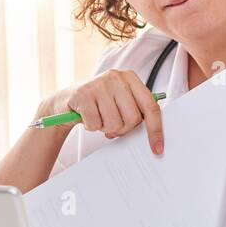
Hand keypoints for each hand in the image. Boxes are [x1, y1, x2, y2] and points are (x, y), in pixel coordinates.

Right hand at [44, 69, 163, 154]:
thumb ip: (136, 110)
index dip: (155, 130)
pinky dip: (91, 127)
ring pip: (114, 123)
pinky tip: (87, 117)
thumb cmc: (100, 104)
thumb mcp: (121, 101)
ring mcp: (98, 84)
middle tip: (112, 125)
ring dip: (105, 128)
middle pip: (133, 118)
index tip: (157, 149)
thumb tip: (153, 135)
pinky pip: (95, 124)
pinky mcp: (82, 94)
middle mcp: (116, 77)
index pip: (151, 106)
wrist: (67, 100)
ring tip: (99, 118)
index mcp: (131, 78)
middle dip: (123, 129)